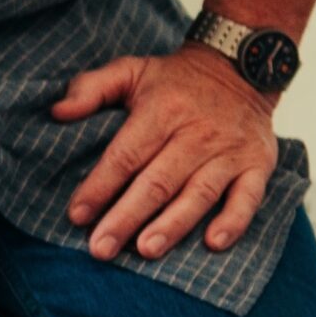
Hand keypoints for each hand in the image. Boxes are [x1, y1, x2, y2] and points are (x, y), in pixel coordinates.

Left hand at [52, 45, 278, 260]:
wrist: (241, 66)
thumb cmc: (174, 80)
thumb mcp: (130, 70)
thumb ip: (91, 88)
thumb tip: (57, 111)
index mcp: (162, 112)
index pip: (126, 156)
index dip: (100, 186)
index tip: (77, 215)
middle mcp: (197, 134)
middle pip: (158, 182)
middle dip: (127, 217)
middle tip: (101, 248)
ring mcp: (229, 152)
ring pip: (199, 194)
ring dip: (173, 225)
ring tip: (146, 250)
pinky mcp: (258, 164)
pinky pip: (249, 197)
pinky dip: (233, 222)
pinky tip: (213, 244)